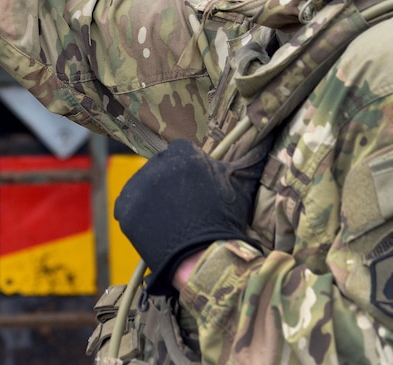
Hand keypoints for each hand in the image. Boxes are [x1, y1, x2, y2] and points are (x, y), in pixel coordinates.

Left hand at [114, 138, 267, 294]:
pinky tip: (154, 228)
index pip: (180, 152)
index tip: (194, 191)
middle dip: (170, 185)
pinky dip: (137, 216)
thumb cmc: (225, 222)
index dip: (188, 173)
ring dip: (153, 199)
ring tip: (170, 221)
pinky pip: (127, 206)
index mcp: (183, 153)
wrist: (205, 259)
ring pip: (143, 186)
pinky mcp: (125, 208)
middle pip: (160, 168)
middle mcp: (157, 164)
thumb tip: (267, 134)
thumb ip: (249, 155)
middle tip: (183, 209)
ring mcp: (138, 186)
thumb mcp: (239, 183)